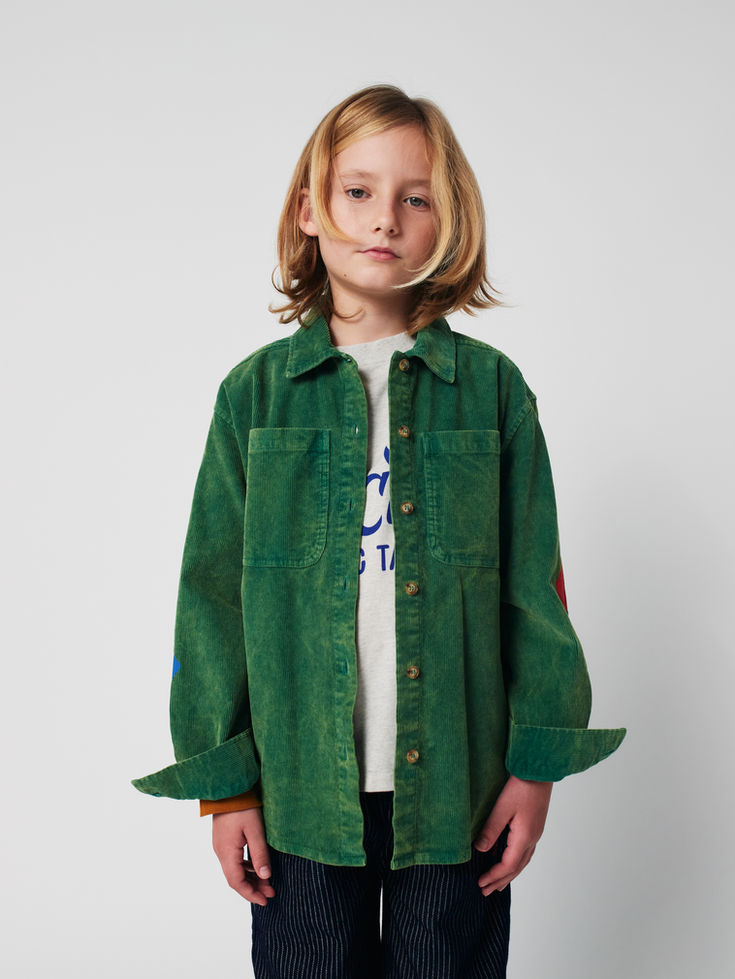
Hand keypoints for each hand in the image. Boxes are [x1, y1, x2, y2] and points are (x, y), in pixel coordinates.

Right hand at [212, 807, 274, 905]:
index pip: (236, 882)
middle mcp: (220, 852)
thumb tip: (266, 877)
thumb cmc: (242, 805)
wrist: (229, 786)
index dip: (250, 894)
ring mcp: (221, 845)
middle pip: (235, 878)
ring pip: (235, 869)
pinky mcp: (224, 839)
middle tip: (271, 892)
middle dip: (253, 888)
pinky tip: (257, 866)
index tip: (265, 900)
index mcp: (226, 852)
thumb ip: (260, 854)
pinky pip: (234, 859)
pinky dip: (246, 867)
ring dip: (250, 877)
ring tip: (268, 881)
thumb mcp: (256, 830)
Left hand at [473, 775, 552, 895]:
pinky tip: (510, 859)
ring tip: (499, 882)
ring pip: (523, 860)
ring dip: (510, 873)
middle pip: (517, 867)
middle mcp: (533, 838)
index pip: (508, 865)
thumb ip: (491, 829)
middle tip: (487, 891)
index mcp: (525, 837)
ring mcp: (536, 832)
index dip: (494, 876)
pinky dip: (516, 861)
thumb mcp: (502, 808)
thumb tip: (480, 850)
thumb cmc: (521, 786)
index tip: (480, 883)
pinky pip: (526, 851)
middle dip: (501, 880)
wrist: (539, 769)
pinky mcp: (535, 825)